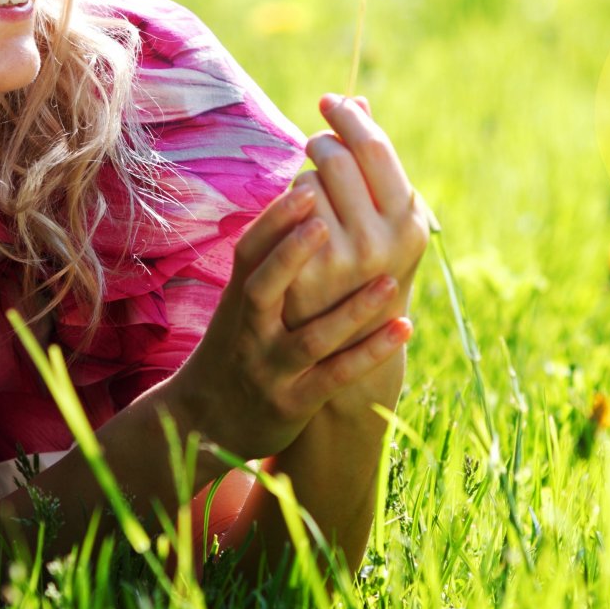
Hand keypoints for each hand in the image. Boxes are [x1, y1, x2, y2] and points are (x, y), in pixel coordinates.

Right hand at [167, 179, 413, 461]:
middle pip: (263, 288)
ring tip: (388, 280)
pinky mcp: (293, 403)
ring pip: (310, 339)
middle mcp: (250, 331)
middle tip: (325, 221)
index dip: (274, 221)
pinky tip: (404, 328)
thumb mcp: (239, 304)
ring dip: (350, 311)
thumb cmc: (237, 344)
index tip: (306, 187)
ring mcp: (271, 368)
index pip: (250, 253)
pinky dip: (370, 354)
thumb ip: (269, 261)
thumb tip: (311, 192)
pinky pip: (335, 377)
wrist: (205, 421)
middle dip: (291, 255)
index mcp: (238, 300)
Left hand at [280, 95, 431, 343]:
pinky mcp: (303, 278)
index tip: (330, 101)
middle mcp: (382, 243)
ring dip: (305, 181)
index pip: (375, 148)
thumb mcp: (383, 222)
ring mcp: (342, 263)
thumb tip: (357, 99)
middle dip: (322, 142)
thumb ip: (373, 164)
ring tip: (312, 201)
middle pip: (337, 157)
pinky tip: (292, 225)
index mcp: (409, 225)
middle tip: (316, 146)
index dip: (349, 117)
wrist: (337, 350)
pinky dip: (284, 210)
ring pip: (307, 181)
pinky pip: (282, 214)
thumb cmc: (362, 273)